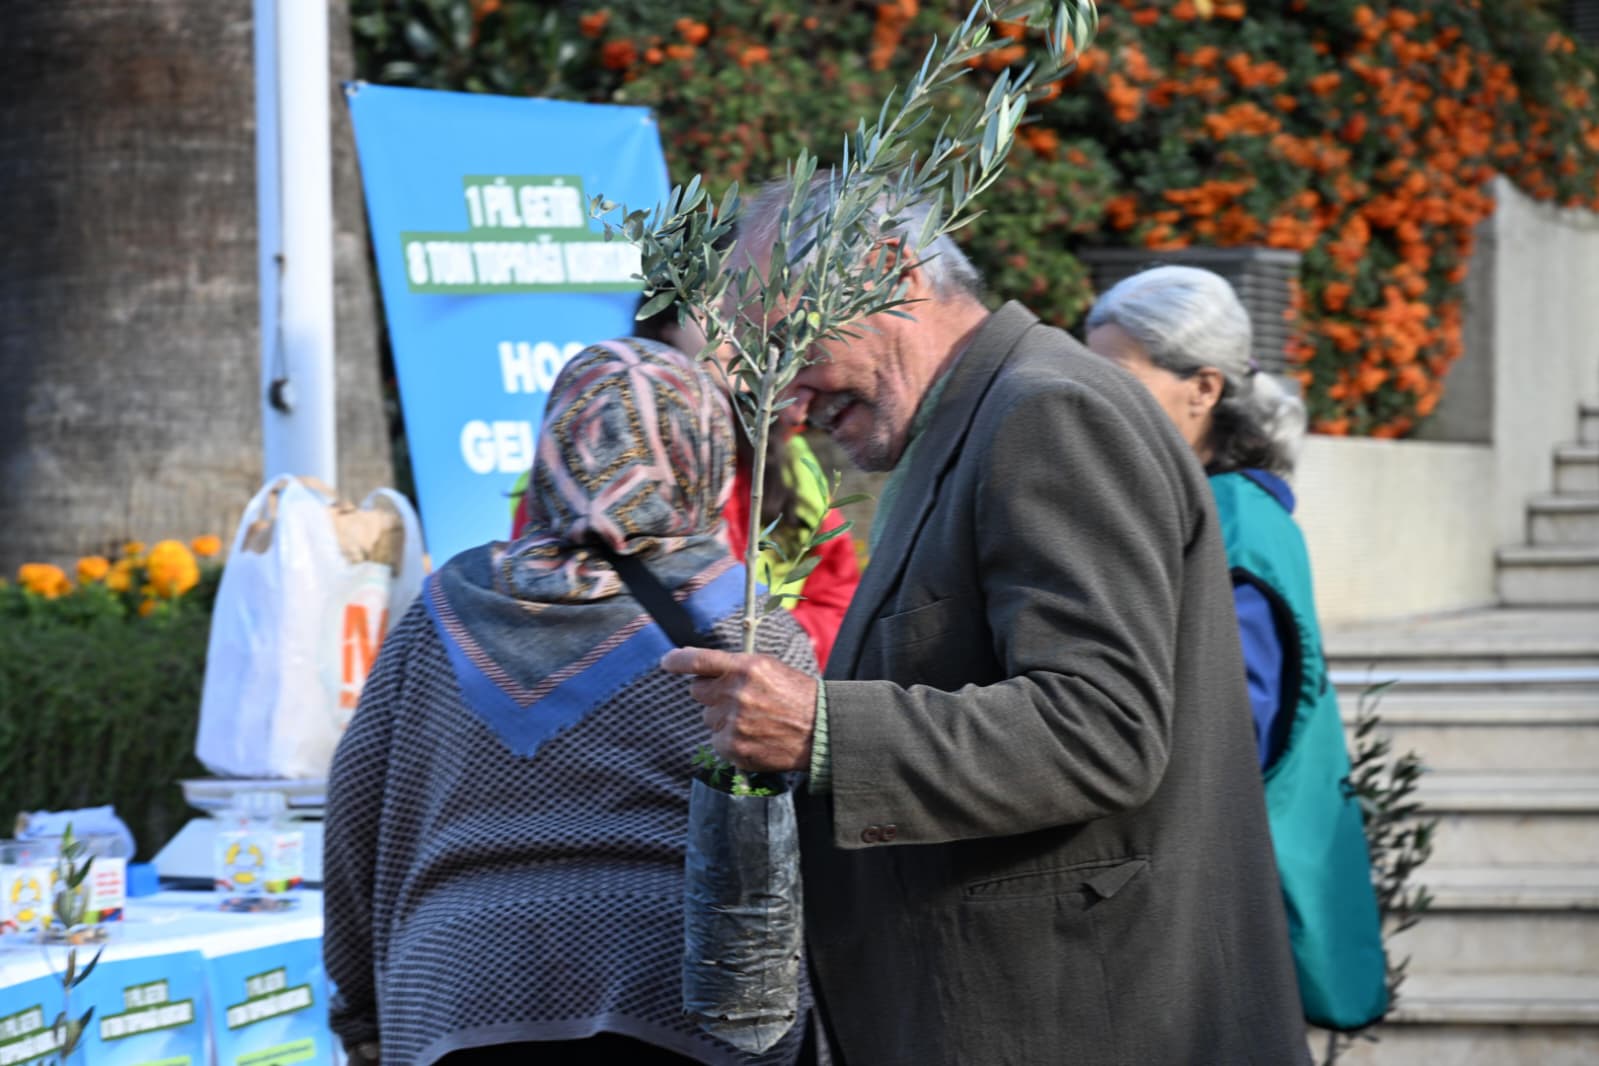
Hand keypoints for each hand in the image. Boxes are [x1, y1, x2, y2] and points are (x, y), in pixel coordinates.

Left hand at [661, 648, 817, 771]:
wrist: (821, 730)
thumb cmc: (796, 696)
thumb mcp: (770, 668)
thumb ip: (736, 666)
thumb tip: (703, 667)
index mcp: (745, 667)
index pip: (698, 661)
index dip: (677, 661)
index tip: (667, 662)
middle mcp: (735, 693)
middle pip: (698, 692)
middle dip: (711, 694)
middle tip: (734, 699)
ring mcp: (733, 722)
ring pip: (708, 718)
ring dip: (722, 718)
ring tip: (753, 720)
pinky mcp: (733, 747)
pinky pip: (716, 741)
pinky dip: (729, 740)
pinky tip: (753, 736)